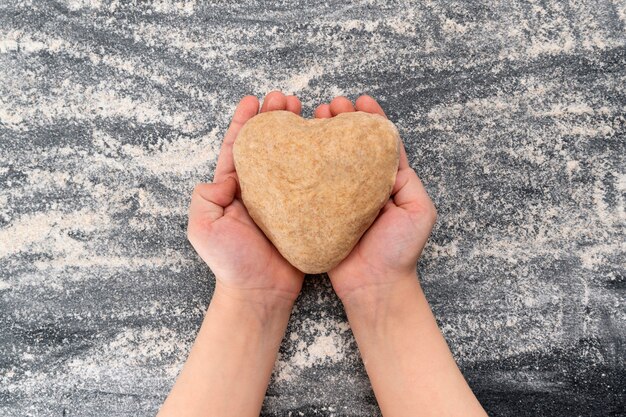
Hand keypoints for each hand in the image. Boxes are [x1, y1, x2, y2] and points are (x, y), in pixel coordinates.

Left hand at [187, 91, 304, 305]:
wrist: (260, 292)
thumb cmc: (231, 263)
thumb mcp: (203, 228)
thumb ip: (206, 198)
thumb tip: (224, 177)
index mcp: (234, 188)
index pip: (238, 147)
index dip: (244, 121)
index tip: (253, 99)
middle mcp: (258, 188)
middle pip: (267, 145)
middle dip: (274, 118)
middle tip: (287, 99)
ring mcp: (282, 198)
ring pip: (290, 157)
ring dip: (297, 132)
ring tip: (309, 111)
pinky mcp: (303, 210)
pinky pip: (311, 180)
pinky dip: (316, 160)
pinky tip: (326, 144)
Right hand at [314, 96, 436, 301]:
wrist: (375, 286)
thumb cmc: (400, 251)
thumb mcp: (419, 210)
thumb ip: (406, 180)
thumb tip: (390, 153)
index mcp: (387, 182)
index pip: (379, 143)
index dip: (371, 120)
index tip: (361, 101)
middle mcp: (362, 186)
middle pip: (350, 146)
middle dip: (341, 121)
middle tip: (330, 106)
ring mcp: (339, 199)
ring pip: (329, 160)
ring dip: (322, 136)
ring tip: (313, 117)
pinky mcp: (320, 213)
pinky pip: (311, 185)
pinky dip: (304, 165)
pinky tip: (297, 148)